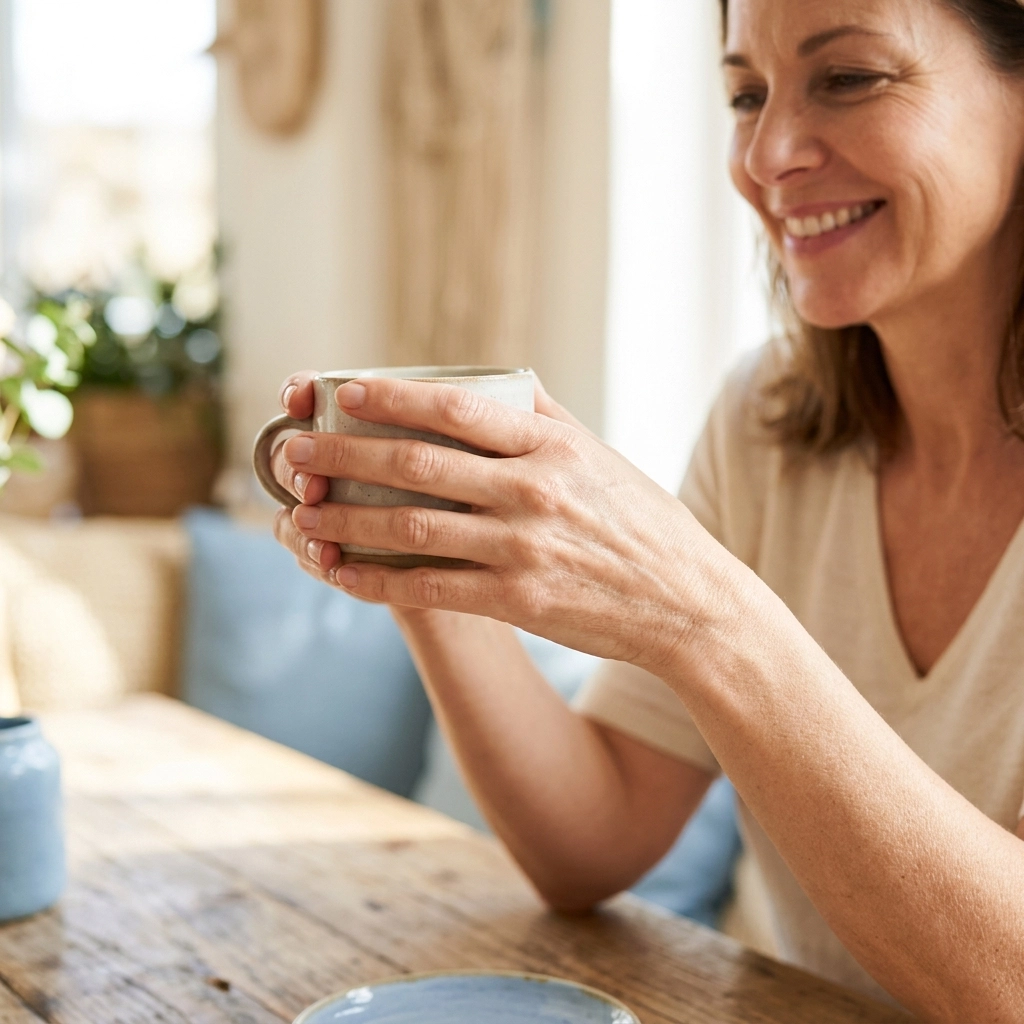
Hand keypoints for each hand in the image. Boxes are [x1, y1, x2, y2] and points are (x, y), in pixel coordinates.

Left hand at [271, 372, 715, 670]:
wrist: (686, 603)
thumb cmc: (640, 522)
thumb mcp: (599, 454)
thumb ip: (544, 416)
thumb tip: (498, 378)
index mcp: (550, 446)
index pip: (455, 406)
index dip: (391, 396)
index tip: (343, 390)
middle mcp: (532, 492)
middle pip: (417, 464)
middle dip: (344, 454)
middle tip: (294, 450)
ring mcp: (522, 549)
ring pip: (410, 528)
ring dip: (344, 519)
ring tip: (300, 512)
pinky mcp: (517, 601)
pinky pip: (428, 588)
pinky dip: (375, 580)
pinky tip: (338, 571)